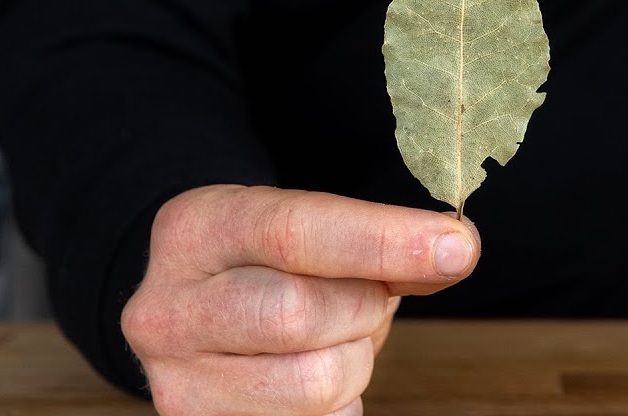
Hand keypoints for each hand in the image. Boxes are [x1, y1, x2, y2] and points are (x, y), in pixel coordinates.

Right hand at [121, 184, 478, 415]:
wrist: (196, 314)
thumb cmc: (270, 267)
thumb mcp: (312, 231)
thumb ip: (381, 243)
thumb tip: (453, 253)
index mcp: (197, 229)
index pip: (295, 232)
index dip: (383, 241)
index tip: (458, 247)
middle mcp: (170, 308)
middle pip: (303, 314)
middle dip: (362, 308)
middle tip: (362, 300)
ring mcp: (178, 382)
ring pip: (317, 383)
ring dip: (354, 361)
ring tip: (332, 339)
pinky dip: (340, 403)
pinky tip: (312, 373)